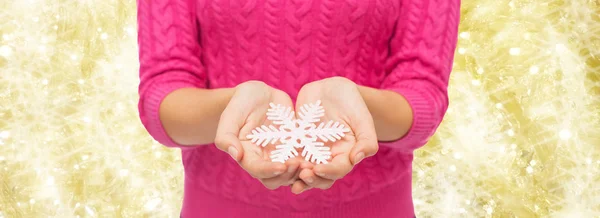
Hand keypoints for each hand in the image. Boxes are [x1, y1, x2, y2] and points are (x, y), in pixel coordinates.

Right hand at [215, 81, 301, 189]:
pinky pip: (304, 161)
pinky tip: (320, 157)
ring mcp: (280, 156)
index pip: (257, 170)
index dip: (269, 170)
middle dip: (288, 175)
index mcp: (246, 154)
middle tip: (300, 164)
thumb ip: (226, 135)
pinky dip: (311, 163)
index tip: (282, 165)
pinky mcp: (294, 149)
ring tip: (311, 163)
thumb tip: (235, 155)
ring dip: (301, 173)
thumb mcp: (232, 113)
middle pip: (275, 179)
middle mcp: (263, 160)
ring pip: (291, 175)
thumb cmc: (242, 102)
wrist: (260, 94)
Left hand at [290, 77, 378, 193]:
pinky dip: (284, 162)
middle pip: (321, 177)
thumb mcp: (362, 118)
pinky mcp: (297, 144)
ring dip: (296, 176)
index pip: (339, 169)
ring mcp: (312, 152)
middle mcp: (329, 157)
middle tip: (302, 175)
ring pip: (304, 171)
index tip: (318, 169)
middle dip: (311, 179)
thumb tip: (357, 158)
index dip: (329, 172)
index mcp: (346, 154)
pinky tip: (275, 163)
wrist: (332, 89)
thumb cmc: (352, 102)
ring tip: (288, 176)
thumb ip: (367, 139)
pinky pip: (290, 156)